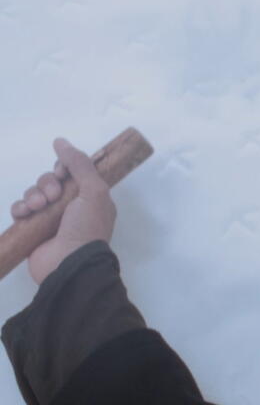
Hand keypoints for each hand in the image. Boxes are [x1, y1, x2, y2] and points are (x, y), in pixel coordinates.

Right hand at [11, 138, 116, 284]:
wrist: (69, 263)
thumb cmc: (86, 227)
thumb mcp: (93, 191)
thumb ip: (80, 164)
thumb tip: (61, 141)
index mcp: (91, 197)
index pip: (72, 173)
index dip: (64, 168)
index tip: (62, 172)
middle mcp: (71, 206)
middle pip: (50, 181)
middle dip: (47, 184)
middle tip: (52, 197)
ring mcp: (51, 218)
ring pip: (34, 193)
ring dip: (33, 195)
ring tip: (39, 207)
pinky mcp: (33, 229)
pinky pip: (21, 209)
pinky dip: (20, 208)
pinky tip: (25, 213)